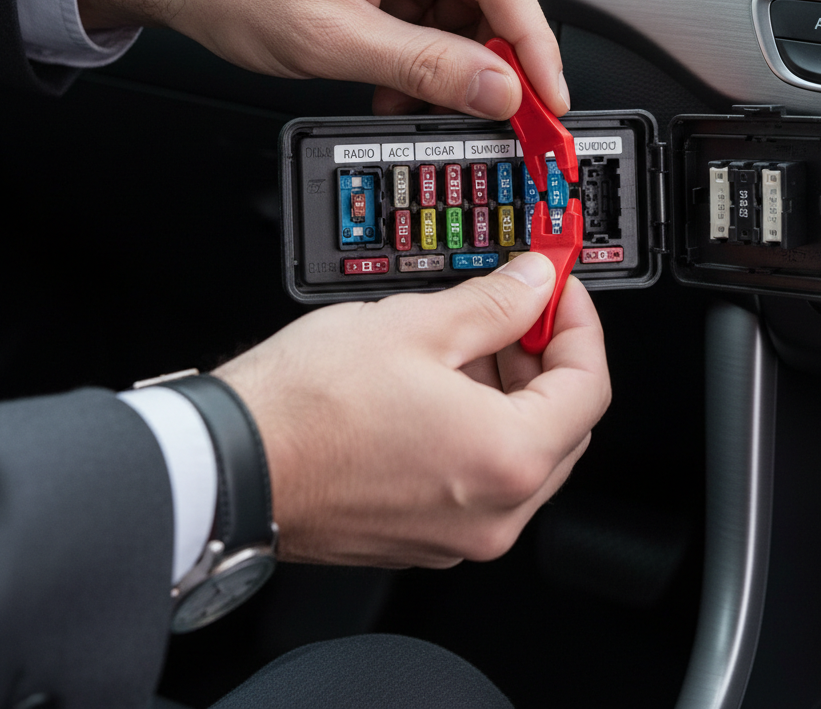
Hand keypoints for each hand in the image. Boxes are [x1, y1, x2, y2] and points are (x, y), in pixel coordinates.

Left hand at [77, 0, 569, 119]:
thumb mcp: (333, 38)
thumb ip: (424, 66)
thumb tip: (499, 90)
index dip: (533, 45)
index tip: (549, 98)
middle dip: (495, 59)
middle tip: (502, 114)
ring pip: (467, 10)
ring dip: (453, 64)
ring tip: (414, 98)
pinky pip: (435, 15)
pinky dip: (427, 57)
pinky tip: (399, 82)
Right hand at [213, 254, 609, 567]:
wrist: (231, 464)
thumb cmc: (306, 406)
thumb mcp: (417, 326)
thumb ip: (496, 303)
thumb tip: (534, 284)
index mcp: (506, 459)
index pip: (589, 386)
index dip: (579, 324)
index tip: (558, 290)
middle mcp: (493, 512)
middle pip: (563, 425)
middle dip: (547, 359)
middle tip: (519, 309)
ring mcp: (458, 534)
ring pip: (522, 453)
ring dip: (513, 393)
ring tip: (468, 342)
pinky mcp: (423, 536)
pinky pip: (480, 479)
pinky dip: (479, 429)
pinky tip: (441, 386)